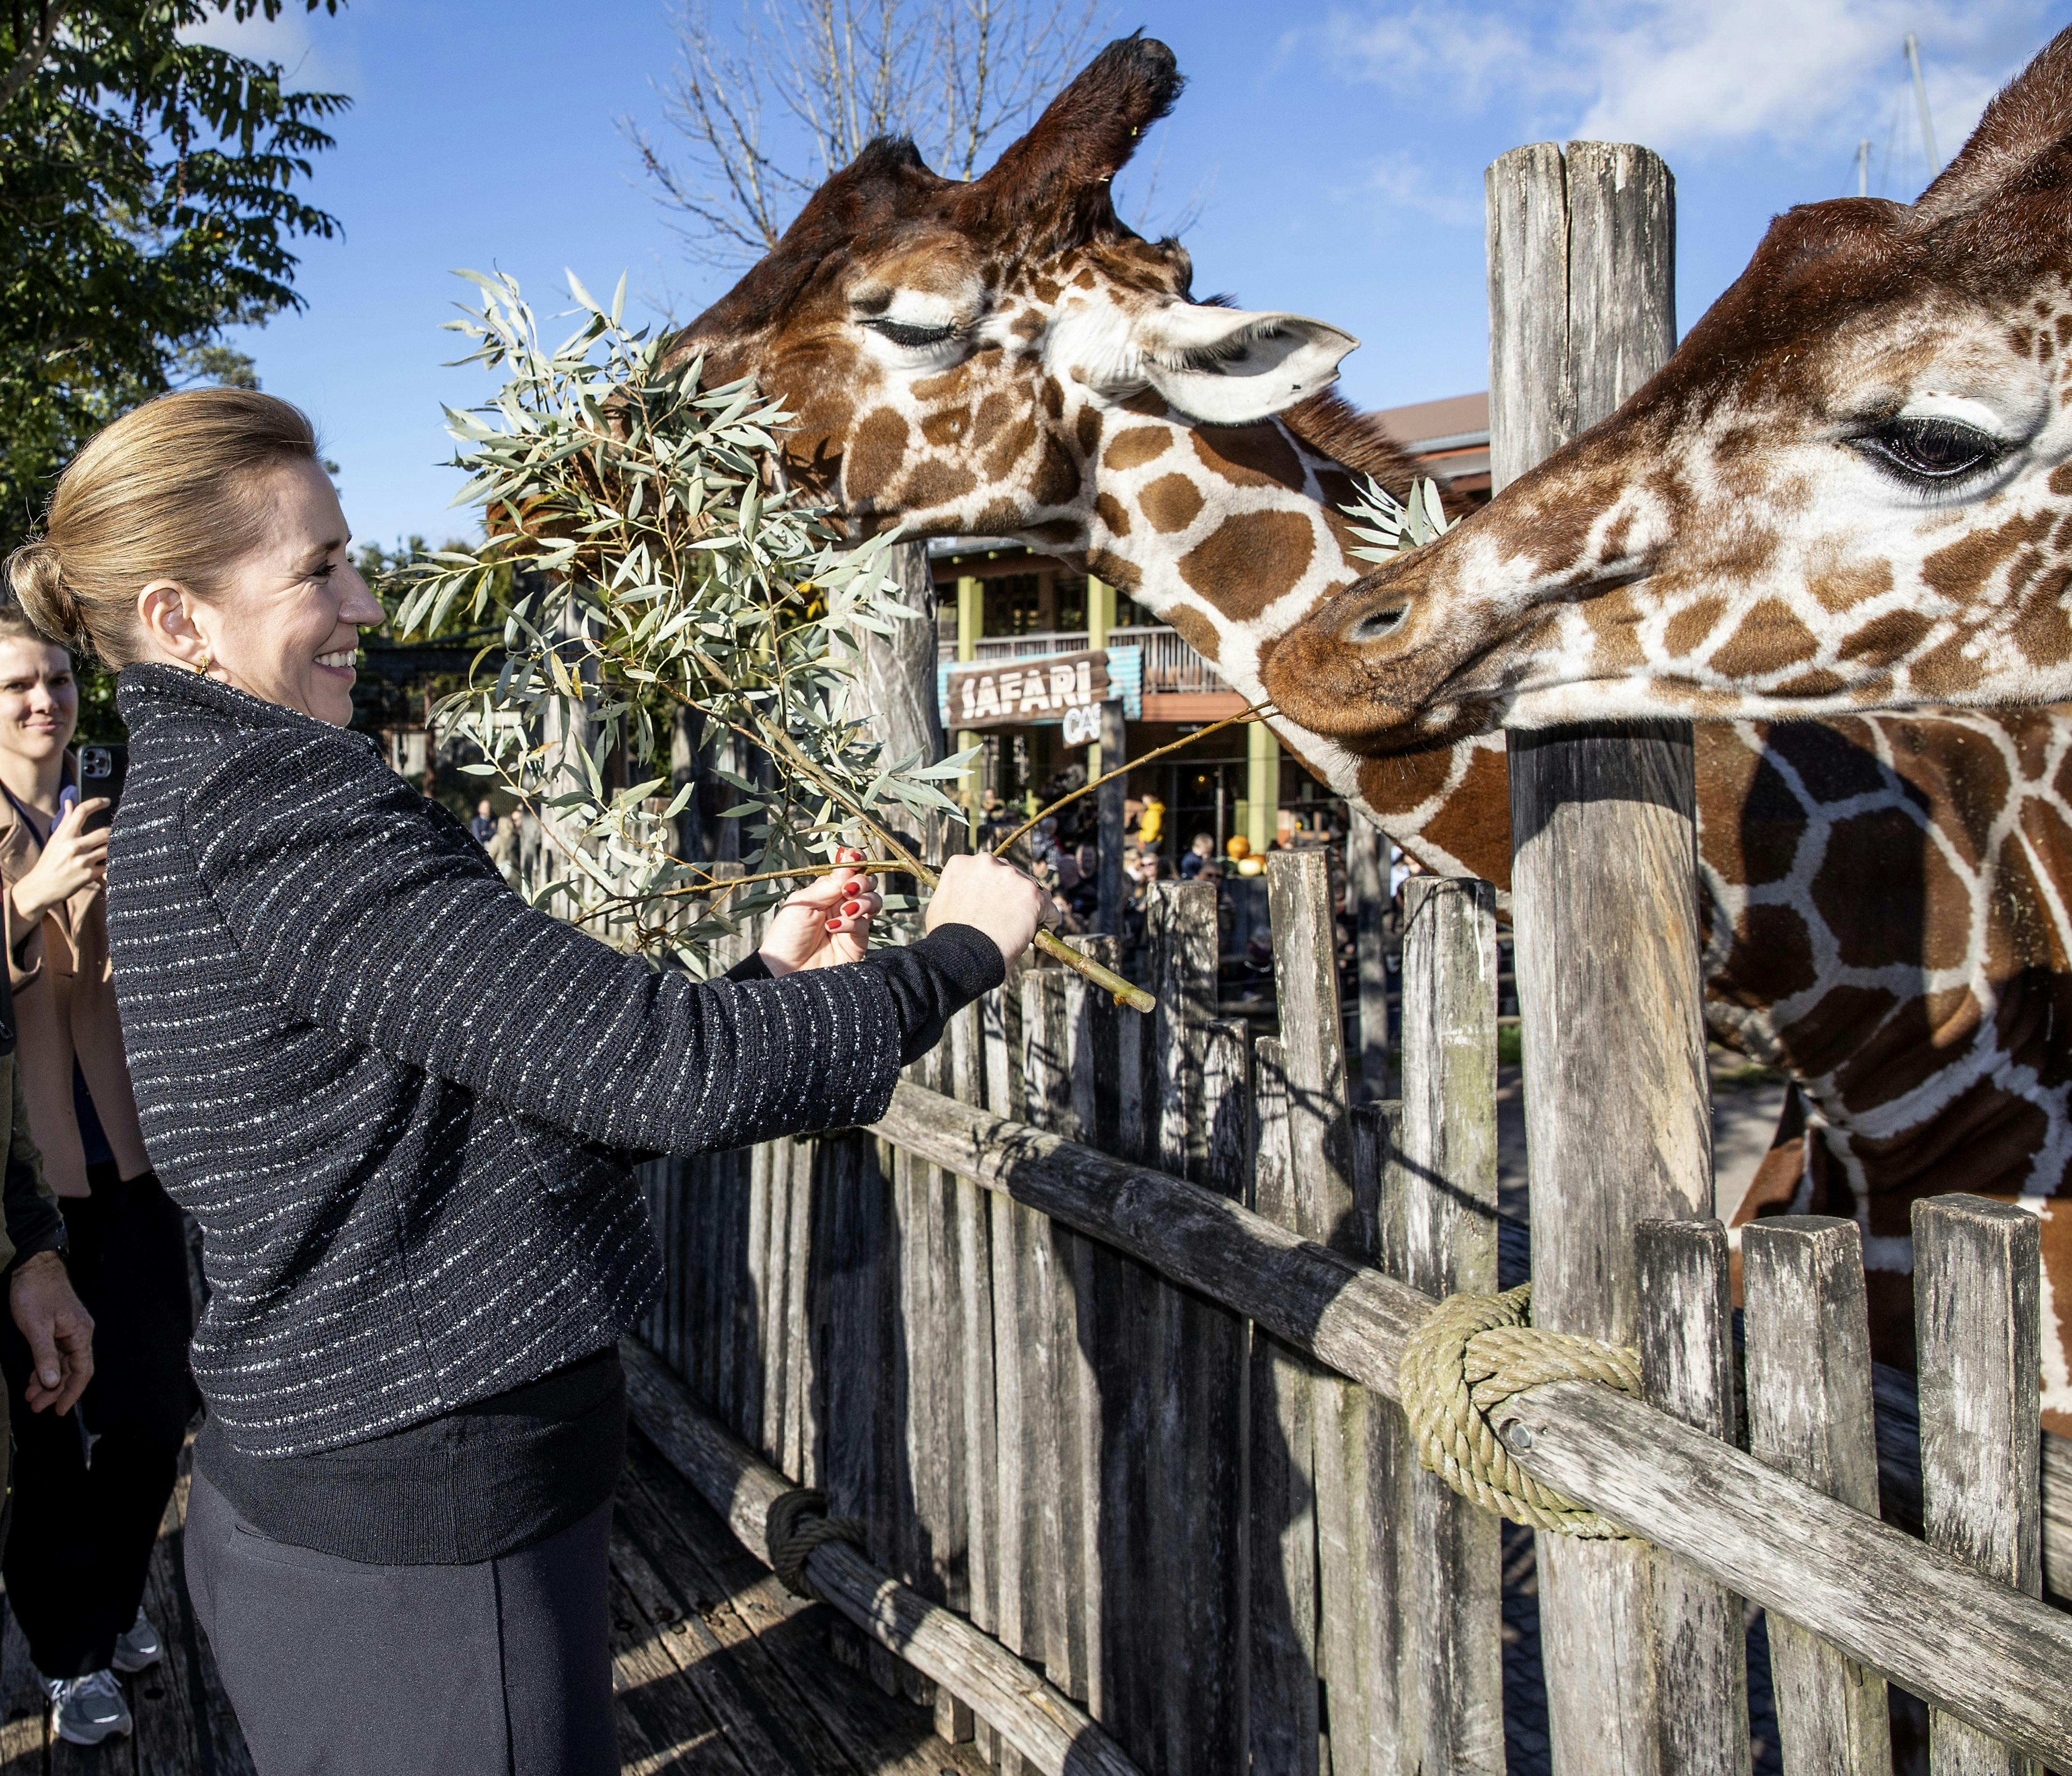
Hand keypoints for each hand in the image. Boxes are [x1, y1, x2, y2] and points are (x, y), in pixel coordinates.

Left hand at [9, 1249, 91, 1414]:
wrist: (34, 1267)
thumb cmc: (36, 1292)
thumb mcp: (36, 1327)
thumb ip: (45, 1356)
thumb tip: (53, 1382)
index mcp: (80, 1333)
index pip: (82, 1370)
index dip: (72, 1392)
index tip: (59, 1410)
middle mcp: (79, 1334)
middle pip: (73, 1370)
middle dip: (56, 1391)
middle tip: (37, 1407)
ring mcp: (69, 1331)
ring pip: (63, 1364)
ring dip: (48, 1382)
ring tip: (31, 1397)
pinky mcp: (59, 1328)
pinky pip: (55, 1355)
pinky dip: (45, 1368)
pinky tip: (35, 1379)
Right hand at [11, 799, 108, 929]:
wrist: (41, 887)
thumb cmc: (49, 861)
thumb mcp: (54, 840)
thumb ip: (65, 821)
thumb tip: (70, 802)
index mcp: (64, 836)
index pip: (81, 812)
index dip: (96, 803)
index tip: (106, 801)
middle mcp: (74, 846)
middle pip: (104, 832)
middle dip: (113, 832)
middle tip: (117, 832)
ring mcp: (82, 861)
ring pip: (109, 848)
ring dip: (115, 848)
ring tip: (117, 847)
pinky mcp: (90, 875)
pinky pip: (109, 866)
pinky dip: (113, 864)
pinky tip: (115, 863)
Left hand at [758, 850, 882, 974]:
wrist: (785, 971)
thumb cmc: (787, 936)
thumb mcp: (803, 903)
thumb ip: (828, 884)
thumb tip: (849, 860)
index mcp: (826, 890)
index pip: (849, 869)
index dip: (856, 861)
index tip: (854, 858)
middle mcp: (842, 903)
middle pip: (868, 882)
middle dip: (863, 880)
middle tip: (848, 889)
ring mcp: (852, 922)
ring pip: (874, 901)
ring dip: (863, 901)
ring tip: (845, 910)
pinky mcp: (858, 942)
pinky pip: (865, 924)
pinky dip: (852, 922)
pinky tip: (834, 928)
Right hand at [925, 852, 1046, 966]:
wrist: (962, 955)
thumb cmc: (947, 938)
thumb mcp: (941, 905)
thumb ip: (956, 893)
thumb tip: (963, 900)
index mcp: (962, 863)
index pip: (985, 871)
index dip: (990, 889)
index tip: (993, 905)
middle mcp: (987, 862)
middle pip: (1009, 875)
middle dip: (1010, 894)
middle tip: (1007, 917)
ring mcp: (1011, 876)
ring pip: (1030, 888)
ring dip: (1029, 905)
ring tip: (1023, 927)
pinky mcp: (1032, 894)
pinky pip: (1048, 906)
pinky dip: (1046, 919)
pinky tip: (1039, 931)